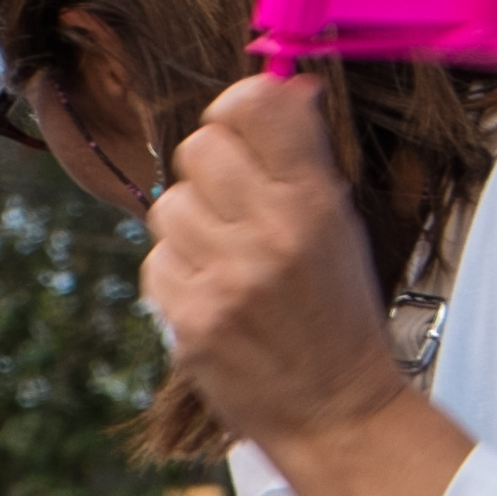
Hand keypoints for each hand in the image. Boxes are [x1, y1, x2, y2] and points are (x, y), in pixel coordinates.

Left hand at [145, 72, 412, 460]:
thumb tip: (285, 86)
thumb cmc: (337, 312)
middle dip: (208, 170)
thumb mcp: (341, 226)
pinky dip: (175, 276)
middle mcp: (272, 232)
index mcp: (317, 200)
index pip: (254, 103)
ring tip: (224, 259)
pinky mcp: (192, 320)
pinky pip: (156, 263)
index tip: (239, 131)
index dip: (235, 108)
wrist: (335, 409)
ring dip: (188, 227)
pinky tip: (211, 296)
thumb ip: (305, 158)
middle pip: (198, 147)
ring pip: (167, 205)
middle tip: (230, 206)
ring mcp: (228, 278)